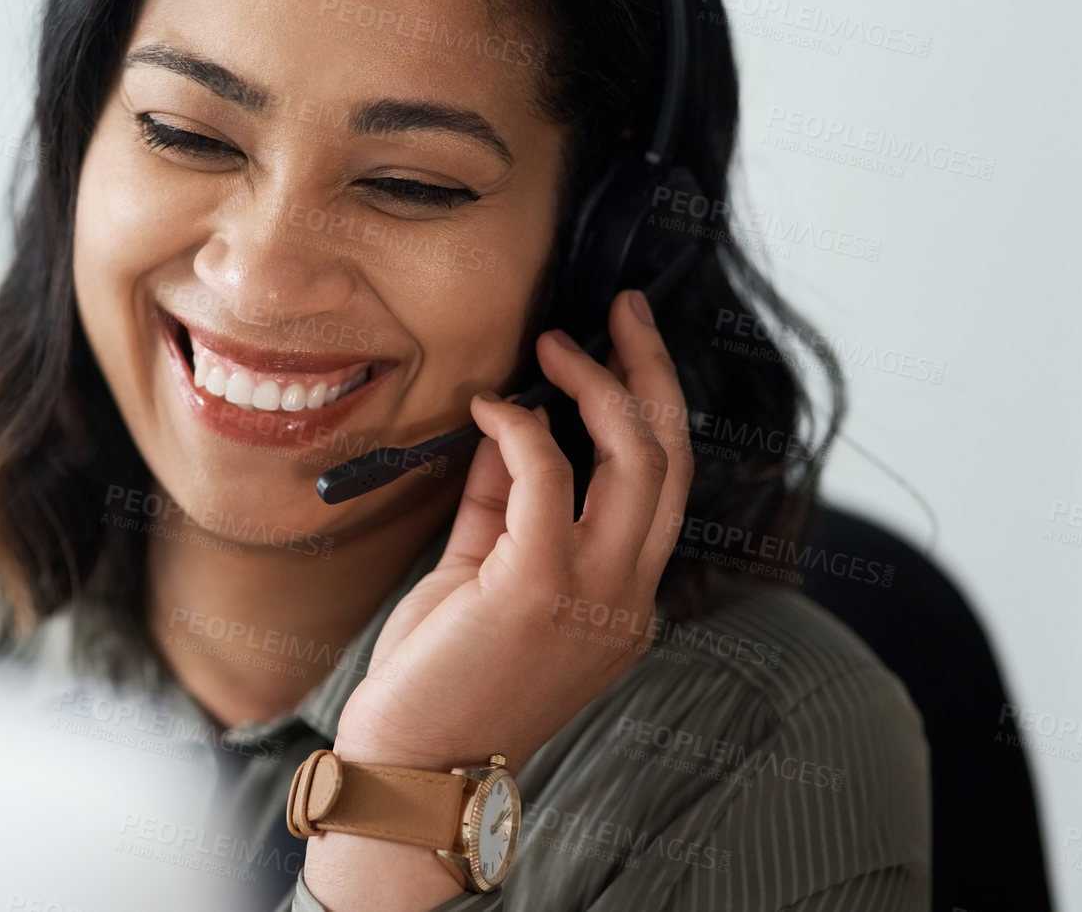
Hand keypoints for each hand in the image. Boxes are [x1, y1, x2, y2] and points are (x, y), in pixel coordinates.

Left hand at [330, 288, 693, 774]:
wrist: (409, 771)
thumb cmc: (439, 680)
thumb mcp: (480, 576)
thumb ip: (502, 504)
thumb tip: (508, 424)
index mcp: (624, 598)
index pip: (664, 484)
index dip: (652, 404)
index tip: (623, 343)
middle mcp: (628, 596)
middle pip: (672, 459)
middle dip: (650, 370)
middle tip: (620, 310)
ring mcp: (595, 596)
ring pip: (637, 459)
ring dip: (598, 384)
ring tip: (555, 343)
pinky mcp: (538, 590)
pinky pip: (550, 479)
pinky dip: (522, 427)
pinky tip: (488, 406)